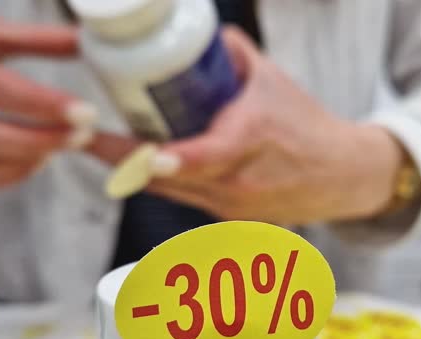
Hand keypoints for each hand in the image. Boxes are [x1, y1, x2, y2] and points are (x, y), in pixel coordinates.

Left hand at [89, 27, 405, 224]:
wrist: (341, 176)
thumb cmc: (308, 126)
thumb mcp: (274, 80)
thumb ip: (233, 55)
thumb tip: (197, 36)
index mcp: (251, 144)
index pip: (202, 158)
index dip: (163, 160)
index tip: (135, 153)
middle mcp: (238, 183)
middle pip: (167, 178)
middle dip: (120, 160)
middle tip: (80, 135)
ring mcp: (231, 207)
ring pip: (168, 190)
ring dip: (131, 171)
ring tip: (97, 145)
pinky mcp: (227, 219)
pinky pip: (182, 197)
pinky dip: (159, 179)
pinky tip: (139, 162)